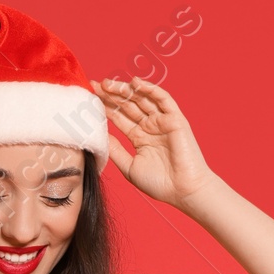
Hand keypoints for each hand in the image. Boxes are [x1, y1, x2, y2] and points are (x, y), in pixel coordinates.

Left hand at [90, 77, 215, 210]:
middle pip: (128, 105)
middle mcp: (150, 126)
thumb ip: (115, 150)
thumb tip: (99, 136)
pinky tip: (135, 83)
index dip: (105, 106)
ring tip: (109, 84)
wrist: (183, 191)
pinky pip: (163, 99)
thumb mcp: (129, 167)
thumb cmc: (159, 184)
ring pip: (142, 99)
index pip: (119, 116)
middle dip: (112, 94)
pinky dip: (150, 89)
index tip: (90, 97)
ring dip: (126, 90)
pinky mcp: (175, 119)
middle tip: (96, 86)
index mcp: (139, 137)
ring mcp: (163, 121)